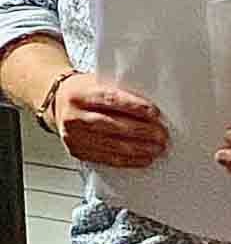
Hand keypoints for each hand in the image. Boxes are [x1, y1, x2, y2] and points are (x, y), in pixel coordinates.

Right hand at [52, 74, 168, 167]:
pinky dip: (127, 160)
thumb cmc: (82, 91)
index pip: (109, 100)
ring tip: (157, 149)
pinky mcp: (77, 151)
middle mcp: (74, 116)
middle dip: (141, 131)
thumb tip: (150, 106)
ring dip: (138, 149)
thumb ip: (119, 92)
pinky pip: (105, 158)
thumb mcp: (97, 82)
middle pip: (112, 125)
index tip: (155, 113)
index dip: (134, 107)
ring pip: (110, 145)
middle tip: (162, 135)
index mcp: (79, 95)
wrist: (55, 102)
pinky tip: (143, 158)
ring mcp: (73, 136)